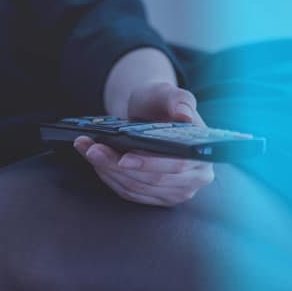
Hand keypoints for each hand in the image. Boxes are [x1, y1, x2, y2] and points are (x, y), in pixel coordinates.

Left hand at [75, 82, 214, 205]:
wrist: (148, 114)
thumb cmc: (160, 104)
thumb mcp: (167, 93)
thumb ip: (179, 100)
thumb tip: (184, 115)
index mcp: (203, 155)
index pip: (176, 166)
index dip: (148, 164)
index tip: (122, 158)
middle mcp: (194, 178)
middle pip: (151, 180)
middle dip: (116, 165)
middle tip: (93, 149)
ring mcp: (175, 191)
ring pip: (135, 188)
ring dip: (106, 170)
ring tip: (88, 149)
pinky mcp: (155, 197)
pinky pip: (128, 192)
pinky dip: (107, 176)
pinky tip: (94, 159)